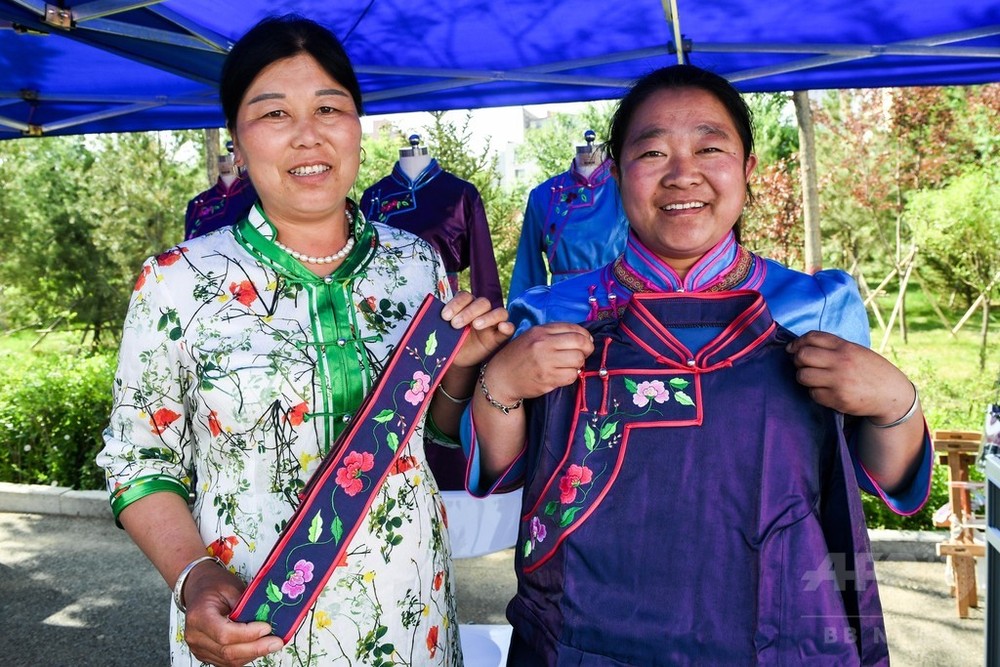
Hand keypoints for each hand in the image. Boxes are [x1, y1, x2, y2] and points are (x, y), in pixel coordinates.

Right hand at [182, 561, 282, 666]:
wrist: (198, 589)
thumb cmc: (214, 586)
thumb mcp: (231, 587)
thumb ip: (246, 604)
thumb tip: (267, 618)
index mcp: (199, 616)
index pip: (225, 634)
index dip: (248, 634)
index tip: (267, 628)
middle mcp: (195, 636)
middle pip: (228, 651)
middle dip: (256, 648)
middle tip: (276, 642)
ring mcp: (199, 648)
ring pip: (229, 660)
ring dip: (253, 654)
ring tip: (271, 644)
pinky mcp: (205, 654)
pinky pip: (227, 662)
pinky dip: (245, 656)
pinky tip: (258, 647)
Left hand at [440, 291, 514, 368]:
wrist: (457, 359)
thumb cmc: (450, 341)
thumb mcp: (443, 331)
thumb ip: (440, 322)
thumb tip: (428, 316)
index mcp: (466, 306)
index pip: (466, 296)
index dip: (456, 304)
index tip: (444, 316)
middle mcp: (481, 311)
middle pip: (483, 302)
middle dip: (468, 312)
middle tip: (455, 325)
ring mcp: (493, 323)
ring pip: (499, 312)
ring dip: (488, 317)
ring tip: (476, 326)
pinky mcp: (500, 336)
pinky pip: (510, 327)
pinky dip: (507, 326)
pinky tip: (502, 328)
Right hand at [482, 322, 593, 403]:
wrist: (501, 377)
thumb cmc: (518, 356)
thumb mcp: (532, 337)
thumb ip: (554, 334)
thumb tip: (583, 337)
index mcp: (541, 331)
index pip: (574, 329)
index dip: (585, 336)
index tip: (585, 342)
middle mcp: (543, 344)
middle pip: (580, 343)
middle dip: (587, 349)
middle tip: (583, 354)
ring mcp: (545, 363)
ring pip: (578, 361)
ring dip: (578, 364)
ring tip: (569, 365)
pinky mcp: (547, 379)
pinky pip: (571, 376)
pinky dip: (571, 376)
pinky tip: (562, 374)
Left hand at [786, 330, 914, 421]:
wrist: (892, 395)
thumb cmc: (872, 371)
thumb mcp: (857, 352)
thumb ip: (834, 347)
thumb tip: (802, 346)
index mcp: (845, 347)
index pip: (812, 337)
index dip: (798, 342)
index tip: (793, 348)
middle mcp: (841, 362)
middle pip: (803, 356)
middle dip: (798, 360)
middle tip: (802, 365)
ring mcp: (839, 381)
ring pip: (803, 376)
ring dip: (804, 377)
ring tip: (814, 379)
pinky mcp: (838, 399)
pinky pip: (813, 394)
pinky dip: (815, 393)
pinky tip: (825, 391)